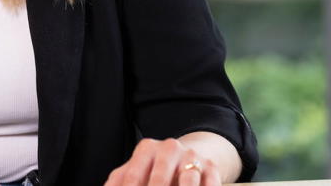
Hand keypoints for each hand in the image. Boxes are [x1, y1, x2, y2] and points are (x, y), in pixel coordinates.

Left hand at [104, 137, 222, 185]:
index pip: (132, 177)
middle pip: (159, 179)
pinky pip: (210, 184)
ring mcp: (191, 157)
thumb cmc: (154, 169)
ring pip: (187, 181)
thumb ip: (119, 182)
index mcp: (146, 149)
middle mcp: (169, 148)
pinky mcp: (211, 167)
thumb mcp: (135, 170)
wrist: (190, 155)